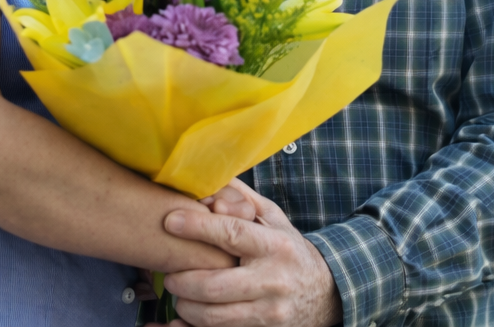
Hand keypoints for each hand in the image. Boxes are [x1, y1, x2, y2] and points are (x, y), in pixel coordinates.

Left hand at [154, 179, 341, 326]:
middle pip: (215, 285)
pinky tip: (180, 321)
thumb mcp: (273, 219)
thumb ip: (242, 199)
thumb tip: (209, 180)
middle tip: (168, 274)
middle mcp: (273, 280)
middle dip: (183, 281)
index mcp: (274, 246)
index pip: (232, 234)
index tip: (170, 221)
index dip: (198, 228)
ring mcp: (269, 312)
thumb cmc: (289, 250)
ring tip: (179, 295)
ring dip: (186, 306)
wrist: (325, 293)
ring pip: (214, 316)